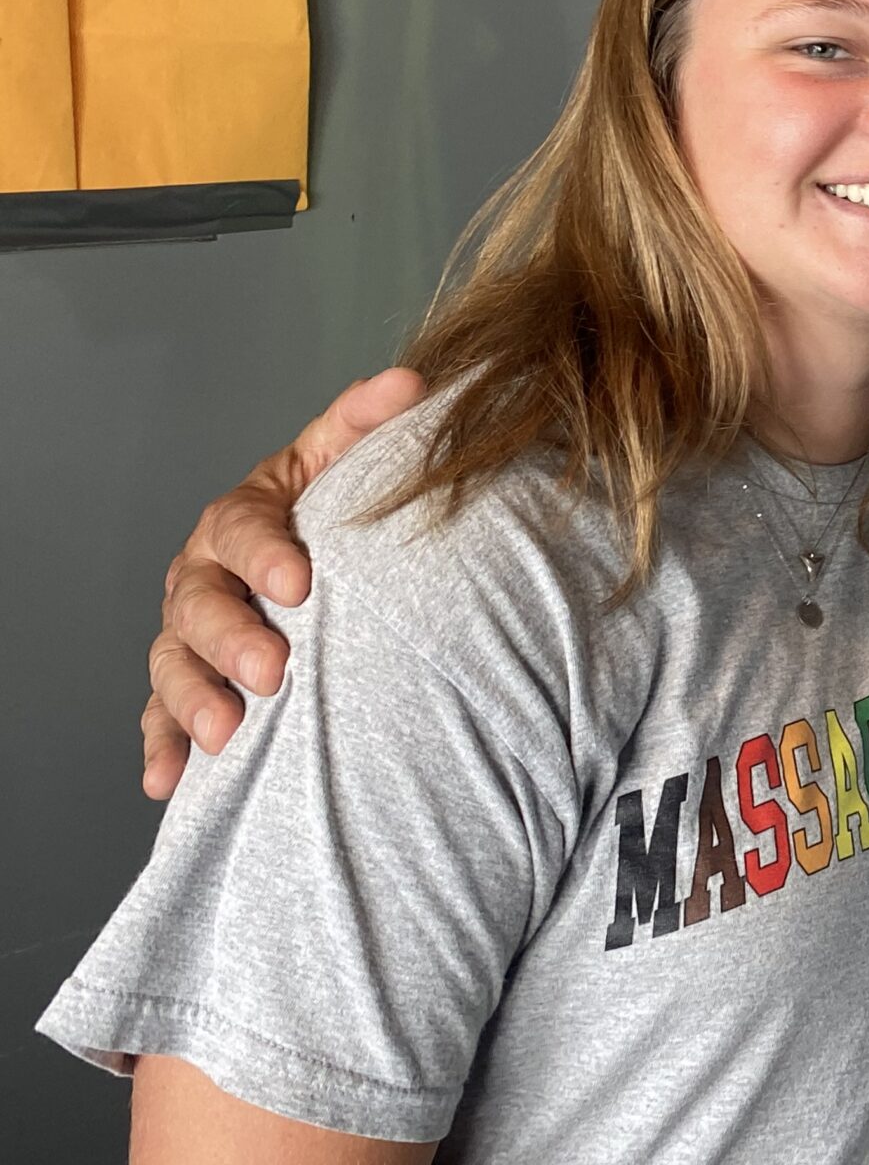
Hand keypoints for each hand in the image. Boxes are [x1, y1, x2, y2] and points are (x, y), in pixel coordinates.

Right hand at [140, 368, 427, 799]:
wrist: (322, 563)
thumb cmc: (333, 509)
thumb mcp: (347, 460)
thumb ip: (370, 422)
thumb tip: (409, 383)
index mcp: (242, 518)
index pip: (243, 530)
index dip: (266, 556)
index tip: (301, 582)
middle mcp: (203, 574)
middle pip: (198, 606)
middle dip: (231, 639)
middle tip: (272, 670)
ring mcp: (189, 633)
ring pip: (174, 665)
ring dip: (194, 701)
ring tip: (229, 733)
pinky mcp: (188, 685)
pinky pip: (163, 719)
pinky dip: (164, 749)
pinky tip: (170, 782)